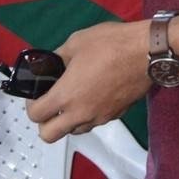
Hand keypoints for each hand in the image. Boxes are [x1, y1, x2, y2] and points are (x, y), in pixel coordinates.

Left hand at [26, 20, 151, 142]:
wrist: (147, 53)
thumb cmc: (109, 44)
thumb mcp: (76, 42)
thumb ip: (58, 57)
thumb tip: (50, 63)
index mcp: (66, 95)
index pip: (35, 116)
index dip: (31, 105)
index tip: (36, 93)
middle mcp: (80, 113)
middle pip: (49, 135)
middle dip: (45, 122)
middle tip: (52, 103)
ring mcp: (99, 118)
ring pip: (73, 131)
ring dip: (68, 120)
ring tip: (75, 98)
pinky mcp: (115, 115)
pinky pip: (94, 122)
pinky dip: (88, 115)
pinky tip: (95, 94)